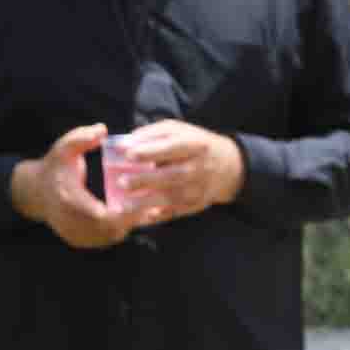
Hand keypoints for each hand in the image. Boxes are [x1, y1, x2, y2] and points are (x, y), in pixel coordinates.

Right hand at [9, 123, 151, 248]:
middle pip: (110, 228)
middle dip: (133, 219)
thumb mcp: (64, 148)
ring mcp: (75, 234)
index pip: (101, 215)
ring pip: (110, 236)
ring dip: (130, 225)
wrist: (35, 192)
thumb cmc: (55, 167)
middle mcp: (70, 222)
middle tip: (156, 206)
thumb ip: (81, 138)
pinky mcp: (80, 240)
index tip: (145, 203)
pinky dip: (122, 229)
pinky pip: (106, 239)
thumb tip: (101, 129)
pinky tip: (137, 217)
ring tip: (151, 210)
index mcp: (68, 200)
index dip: (125, 213)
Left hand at [105, 119, 245, 223]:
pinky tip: (140, 218)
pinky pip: (175, 212)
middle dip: (146, 180)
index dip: (150, 151)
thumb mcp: (178, 131)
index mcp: (195, 144)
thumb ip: (152, 135)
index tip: (128, 154)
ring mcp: (199, 188)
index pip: (172, 147)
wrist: (227, 166)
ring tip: (123, 206)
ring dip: (147, 202)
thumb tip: (123, 144)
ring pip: (172, 197)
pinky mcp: (196, 204)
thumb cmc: (193, 144)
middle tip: (122, 182)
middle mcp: (199, 167)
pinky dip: (157, 216)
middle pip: (172, 175)